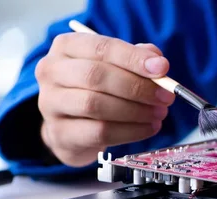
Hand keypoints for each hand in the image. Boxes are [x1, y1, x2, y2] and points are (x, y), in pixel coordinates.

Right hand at [35, 32, 175, 166]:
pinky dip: (131, 131)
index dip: (133, 58)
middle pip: (96, 76)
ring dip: (136, 111)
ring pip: (96, 105)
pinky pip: (100, 132)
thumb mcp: (115, 68)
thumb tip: (157, 59)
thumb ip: (135, 59)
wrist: (72, 130)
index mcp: (66, 47)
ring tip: (159, 114)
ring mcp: (51, 104)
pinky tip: (148, 128)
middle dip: (137, 87)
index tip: (162, 68)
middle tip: (165, 97)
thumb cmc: (97, 91)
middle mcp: (52, 72)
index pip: (101, 48)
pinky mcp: (61, 133)